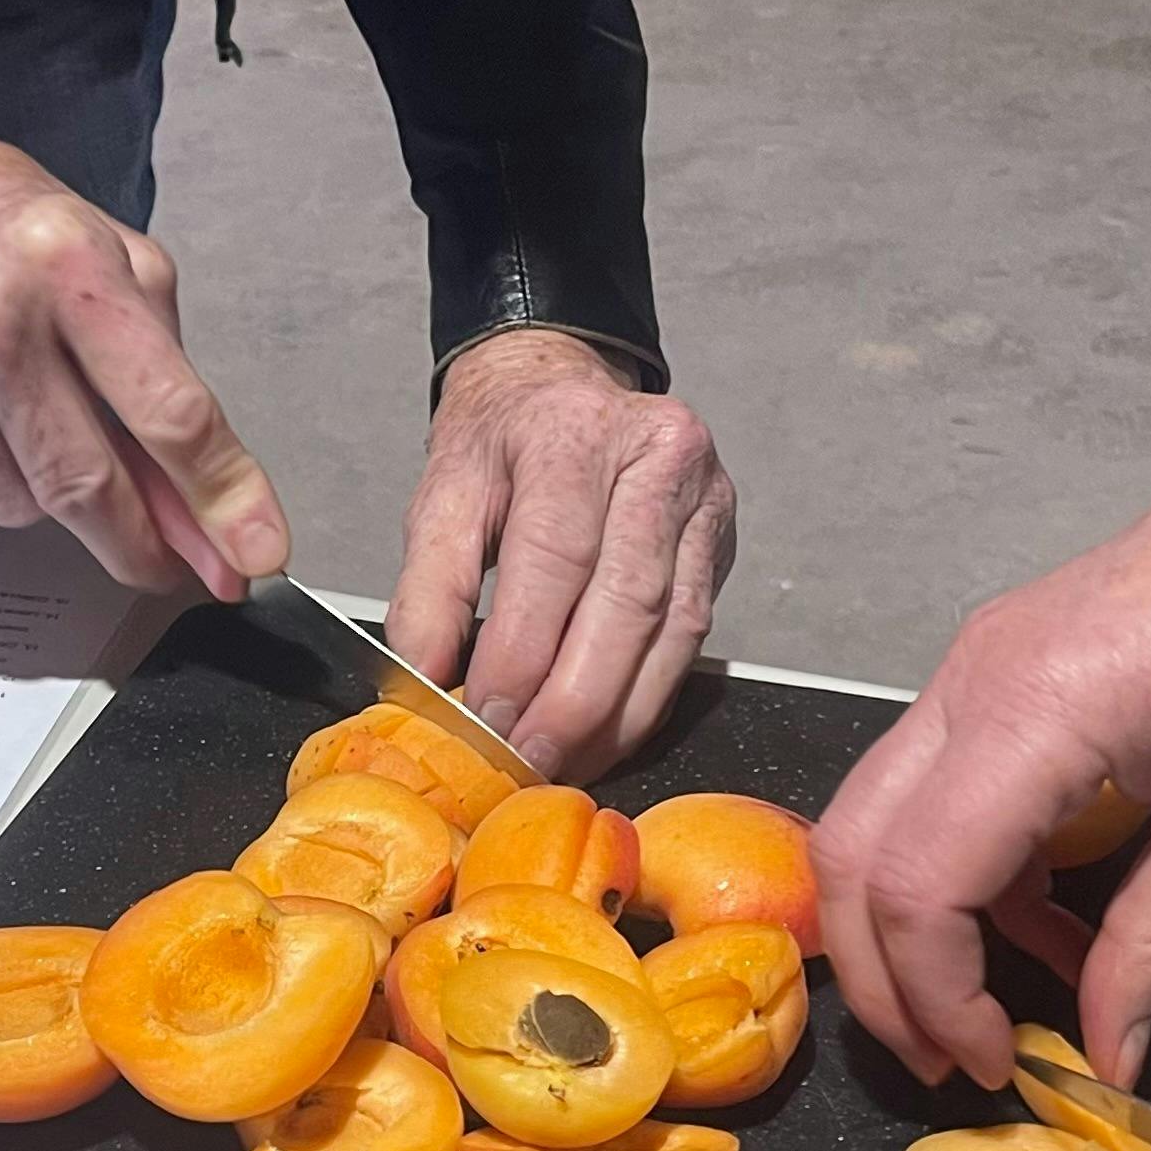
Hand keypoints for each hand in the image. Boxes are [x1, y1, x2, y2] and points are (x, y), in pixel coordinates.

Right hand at [0, 108, 288, 594]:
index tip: (255, 551)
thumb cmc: (1, 223)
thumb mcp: (113, 255)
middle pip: (86, 485)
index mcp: (67, 267)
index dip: (220, 496)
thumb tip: (196, 502)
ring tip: (40, 418)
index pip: (165, 411)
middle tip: (175, 565)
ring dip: (53, 496)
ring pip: (21, 507)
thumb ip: (164, 376)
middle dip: (142, 545)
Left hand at [382, 330, 733, 779]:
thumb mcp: (444, 493)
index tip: (489, 718)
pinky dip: (646, 698)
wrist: (560, 391)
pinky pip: (691, 638)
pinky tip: (605, 734)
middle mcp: (660, 456)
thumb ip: (429, 589)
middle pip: (627, 602)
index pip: (556, 558)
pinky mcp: (721, 541)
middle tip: (529, 758)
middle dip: (575, 699)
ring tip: (564, 760)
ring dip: (617, 714)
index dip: (523, 651)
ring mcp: (706, 499)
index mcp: (577, 432)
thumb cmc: (504, 441)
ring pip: (673, 631)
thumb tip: (428, 682)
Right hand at [813, 421, 1150, 1089]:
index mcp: (1032, 713)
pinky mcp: (1001, 665)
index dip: (936, 996)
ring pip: (877, 816)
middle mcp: (970, 681)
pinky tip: (1047, 929)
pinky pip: (935, 785)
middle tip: (951, 1061)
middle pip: (852, 851)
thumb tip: (1108, 1059)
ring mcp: (975, 664)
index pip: (915, 883)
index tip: (998, 1064)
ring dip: (912, 924)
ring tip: (998, 1008)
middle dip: (882, 975)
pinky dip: (960, 872)